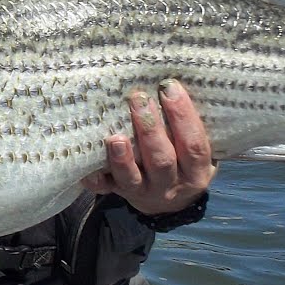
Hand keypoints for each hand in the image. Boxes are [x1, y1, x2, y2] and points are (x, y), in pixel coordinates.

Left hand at [81, 78, 215, 215]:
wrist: (171, 200)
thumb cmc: (184, 159)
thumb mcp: (196, 148)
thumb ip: (190, 125)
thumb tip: (173, 83)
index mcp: (196, 171)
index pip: (194, 145)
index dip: (183, 116)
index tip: (169, 87)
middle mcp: (171, 185)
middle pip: (161, 160)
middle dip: (149, 129)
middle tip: (137, 98)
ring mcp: (144, 192)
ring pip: (132, 178)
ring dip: (122, 158)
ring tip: (114, 137)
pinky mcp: (120, 194)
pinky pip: (105, 188)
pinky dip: (95, 179)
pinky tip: (87, 167)